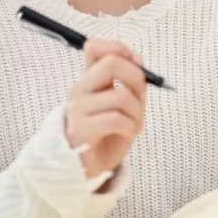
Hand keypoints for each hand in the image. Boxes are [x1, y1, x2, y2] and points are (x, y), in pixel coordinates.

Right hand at [65, 39, 146, 179]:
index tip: (134, 64)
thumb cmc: (107, 135)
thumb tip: (138, 59)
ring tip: (136, 125)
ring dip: (138, 112)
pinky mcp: (80, 130)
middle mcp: (80, 89)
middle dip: (137, 79)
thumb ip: (130, 82)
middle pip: (111, 63)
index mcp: (90, 80)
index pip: (94, 47)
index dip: (118, 48)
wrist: (85, 170)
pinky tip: (129, 134)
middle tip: (141, 101)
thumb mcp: (124, 105)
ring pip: (120, 95)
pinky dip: (131, 127)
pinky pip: (116, 119)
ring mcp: (77, 109)